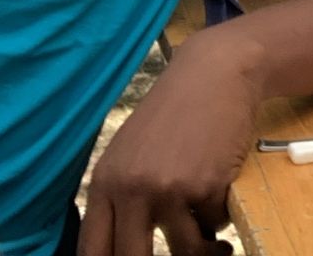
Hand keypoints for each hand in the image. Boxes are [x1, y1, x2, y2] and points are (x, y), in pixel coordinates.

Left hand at [79, 38, 261, 255]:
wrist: (213, 75)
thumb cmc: (172, 113)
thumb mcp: (130, 153)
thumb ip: (119, 196)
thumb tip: (117, 247)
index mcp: (105, 183)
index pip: (93, 250)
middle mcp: (131, 189)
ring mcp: (169, 189)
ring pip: (185, 250)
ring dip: (203, 248)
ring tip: (213, 242)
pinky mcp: (207, 185)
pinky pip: (215, 223)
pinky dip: (220, 216)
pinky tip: (220, 191)